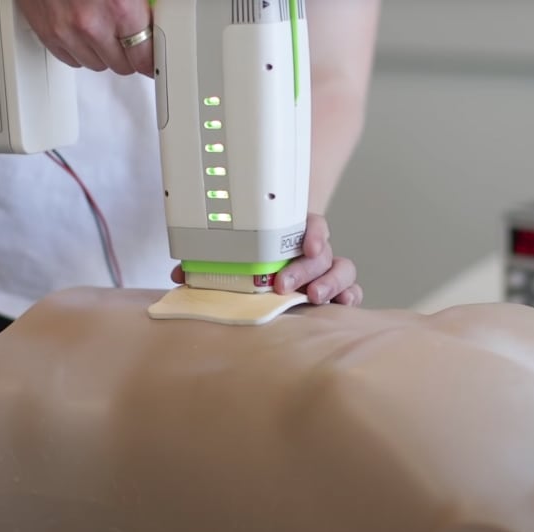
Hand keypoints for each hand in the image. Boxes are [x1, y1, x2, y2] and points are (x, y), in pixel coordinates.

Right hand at [16, 0, 153, 75]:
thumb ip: (139, 3)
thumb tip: (150, 19)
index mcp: (120, 7)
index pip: (145, 56)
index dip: (151, 57)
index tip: (154, 58)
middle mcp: (92, 24)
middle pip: (122, 66)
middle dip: (128, 53)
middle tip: (128, 36)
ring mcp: (67, 32)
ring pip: (97, 65)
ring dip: (102, 52)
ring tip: (102, 28)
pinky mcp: (48, 34)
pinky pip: (72, 60)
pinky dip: (79, 49)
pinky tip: (83, 31)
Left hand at [170, 214, 362, 306]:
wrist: (264, 290)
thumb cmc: (249, 271)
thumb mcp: (231, 263)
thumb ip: (210, 266)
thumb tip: (182, 273)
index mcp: (290, 237)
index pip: (311, 224)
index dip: (313, 232)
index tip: (305, 245)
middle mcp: (312, 253)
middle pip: (322, 252)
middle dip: (305, 268)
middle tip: (283, 284)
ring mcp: (325, 274)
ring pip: (342, 269)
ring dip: (330, 282)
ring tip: (313, 298)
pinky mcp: (334, 294)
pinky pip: (351, 292)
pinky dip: (349, 297)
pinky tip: (340, 306)